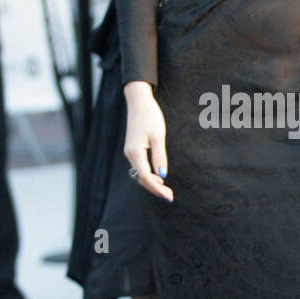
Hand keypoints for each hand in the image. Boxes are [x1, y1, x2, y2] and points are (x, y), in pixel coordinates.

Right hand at [123, 81, 172, 200]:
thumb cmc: (150, 116)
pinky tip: (158, 178)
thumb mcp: (158, 136)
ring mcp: (129, 152)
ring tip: (166, 190)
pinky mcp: (132, 149)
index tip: (168, 196)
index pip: (146, 177)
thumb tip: (163, 175)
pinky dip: (148, 175)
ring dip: (151, 183)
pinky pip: (139, 168)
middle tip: (170, 196)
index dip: (157, 188)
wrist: (139, 102)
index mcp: (135, 152)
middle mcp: (129, 154)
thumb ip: (160, 156)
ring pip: (139, 174)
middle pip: (141, 179)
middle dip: (155, 189)